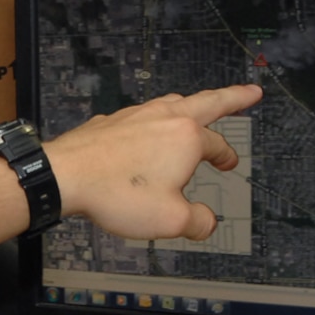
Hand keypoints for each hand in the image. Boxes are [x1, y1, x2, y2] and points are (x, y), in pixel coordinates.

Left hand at [46, 83, 261, 242]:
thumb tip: (207, 222)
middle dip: (233, 97)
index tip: (229, 164)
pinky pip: (143, 115)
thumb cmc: (116, 193)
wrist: (65, 176)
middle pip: (207, 101)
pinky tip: (149, 129)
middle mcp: (164, 118)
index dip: (227, 157)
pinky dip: (156, 119)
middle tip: (249, 92)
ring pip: (173, 102)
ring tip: (198, 107)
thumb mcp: (170, 220)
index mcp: (186, 138)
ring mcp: (136, 115)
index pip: (218, 145)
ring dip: (192, 104)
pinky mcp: (112, 121)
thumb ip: (198, 222)